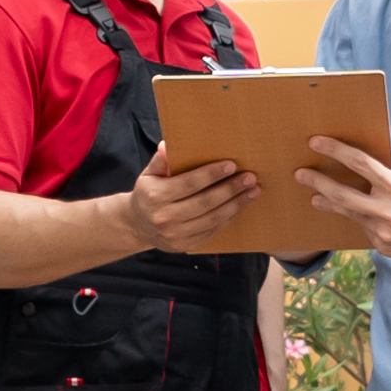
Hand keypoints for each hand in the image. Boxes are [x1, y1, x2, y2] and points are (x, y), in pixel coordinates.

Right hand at [115, 152, 255, 251]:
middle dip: (230, 189)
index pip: (188, 184)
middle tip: (250, 177)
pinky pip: (212, 230)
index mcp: (155, 196)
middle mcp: (165, 218)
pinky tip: (240, 205)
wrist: (138, 225)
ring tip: (253, 191)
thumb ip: (160, 161)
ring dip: (236, 204)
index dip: (211, 174)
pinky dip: (229, 217)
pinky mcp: (185, 245)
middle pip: (205, 202)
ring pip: (212, 219)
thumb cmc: (148, 193)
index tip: (231, 165)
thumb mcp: (149, 174)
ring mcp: (175, 235)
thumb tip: (167, 145)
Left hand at [293, 139, 390, 262]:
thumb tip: (368, 155)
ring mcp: (384, 232)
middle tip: (301, 174)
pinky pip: (365, 229)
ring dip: (329, 203)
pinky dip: (360, 219)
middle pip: (342, 194)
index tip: (316, 142)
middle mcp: (388, 211)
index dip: (335, 150)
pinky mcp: (384, 247)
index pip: (359, 163)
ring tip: (315, 196)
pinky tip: (358, 213)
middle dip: (318, 181)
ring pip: (348, 214)